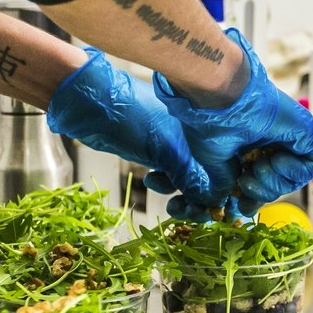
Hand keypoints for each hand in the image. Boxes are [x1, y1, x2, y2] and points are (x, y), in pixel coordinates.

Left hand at [45, 50, 214, 205]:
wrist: (90, 102)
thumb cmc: (130, 119)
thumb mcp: (164, 150)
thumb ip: (190, 175)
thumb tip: (214, 200)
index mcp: (201, 130)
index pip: (222, 167)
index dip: (219, 191)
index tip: (210, 210)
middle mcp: (192, 136)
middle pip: (207, 174)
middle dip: (198, 197)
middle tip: (184, 210)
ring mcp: (173, 142)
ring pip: (188, 175)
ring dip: (181, 192)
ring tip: (170, 201)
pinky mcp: (155, 148)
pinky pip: (170, 171)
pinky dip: (165, 182)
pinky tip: (151, 181)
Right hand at [153, 29, 312, 217]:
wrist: (219, 97)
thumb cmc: (212, 125)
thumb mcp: (216, 163)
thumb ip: (226, 184)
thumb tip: (228, 205)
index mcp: (251, 147)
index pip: (263, 183)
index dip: (255, 199)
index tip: (241, 204)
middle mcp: (272, 142)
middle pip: (281, 184)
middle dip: (265, 192)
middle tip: (247, 180)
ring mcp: (291, 137)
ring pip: (297, 177)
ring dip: (276, 183)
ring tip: (258, 168)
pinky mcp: (307, 132)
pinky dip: (296, 171)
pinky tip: (275, 160)